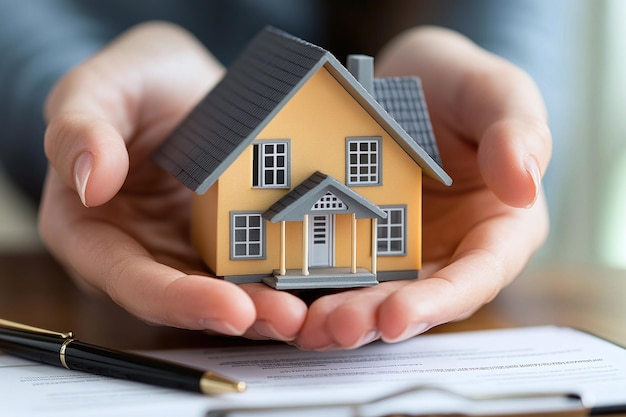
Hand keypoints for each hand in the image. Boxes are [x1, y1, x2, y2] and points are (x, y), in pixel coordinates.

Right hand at [39, 23, 307, 339]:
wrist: (177, 83)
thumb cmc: (131, 85)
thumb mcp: (97, 88)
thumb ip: (78, 129)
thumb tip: (91, 181)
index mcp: (90, 231)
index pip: (130, 280)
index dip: (177, 300)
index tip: (228, 308)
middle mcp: (138, 253)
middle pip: (186, 299)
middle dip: (237, 314)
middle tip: (287, 318)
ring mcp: (184, 250)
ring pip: (223, 292)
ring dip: (266, 307)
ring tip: (307, 311)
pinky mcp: (224, 240)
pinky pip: (250, 264)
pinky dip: (280, 275)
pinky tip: (314, 279)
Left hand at [293, 27, 550, 348]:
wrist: (407, 81)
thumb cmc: (460, 87)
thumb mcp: (496, 94)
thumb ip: (517, 133)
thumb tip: (524, 186)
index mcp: (497, 228)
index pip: (478, 276)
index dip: (440, 302)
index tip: (398, 316)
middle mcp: (451, 253)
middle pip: (418, 299)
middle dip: (376, 319)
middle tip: (337, 327)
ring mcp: (403, 251)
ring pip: (374, 296)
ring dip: (340, 316)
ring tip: (303, 324)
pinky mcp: (360, 242)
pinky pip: (337, 270)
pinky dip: (312, 288)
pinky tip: (284, 296)